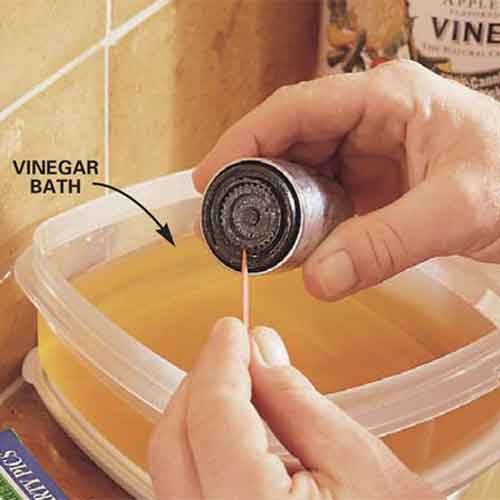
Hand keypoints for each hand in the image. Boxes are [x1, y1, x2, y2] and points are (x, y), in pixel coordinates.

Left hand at [149, 317, 442, 499]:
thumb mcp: (354, 460)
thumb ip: (294, 401)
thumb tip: (257, 346)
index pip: (211, 417)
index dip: (219, 361)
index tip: (232, 329)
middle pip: (173, 443)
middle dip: (200, 384)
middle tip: (232, 350)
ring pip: (169, 466)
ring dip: (196, 413)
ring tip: (233, 381)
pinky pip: (183, 486)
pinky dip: (199, 445)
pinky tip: (229, 424)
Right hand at [193, 61, 499, 300]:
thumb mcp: (458, 209)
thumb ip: (388, 244)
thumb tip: (318, 280)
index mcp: (385, 98)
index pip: (295, 110)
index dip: (244, 141)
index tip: (211, 179)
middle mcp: (369, 118)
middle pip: (290, 142)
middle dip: (255, 181)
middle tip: (227, 222)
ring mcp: (369, 150)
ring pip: (303, 173)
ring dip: (278, 207)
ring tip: (256, 239)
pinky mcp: (372, 181)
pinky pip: (323, 198)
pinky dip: (304, 224)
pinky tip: (294, 246)